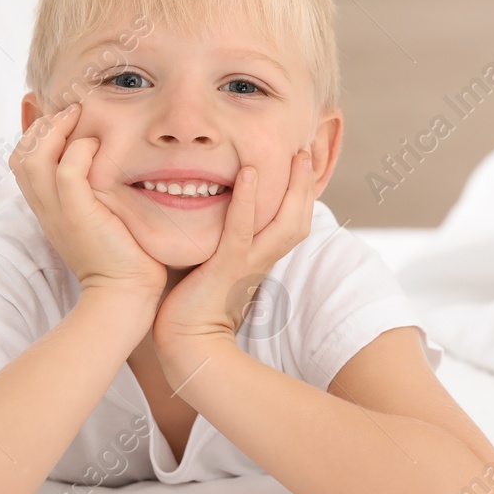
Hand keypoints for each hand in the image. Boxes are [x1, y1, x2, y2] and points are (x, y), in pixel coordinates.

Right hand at [8, 103, 164, 311]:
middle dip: (42, 125)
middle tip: (71, 109)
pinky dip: (79, 151)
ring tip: (79, 114)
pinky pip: (67, 172)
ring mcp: (59, 212)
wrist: (125, 292)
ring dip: (56, 130)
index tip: (63, 117)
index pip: (22, 160)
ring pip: (35, 158)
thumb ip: (93, 188)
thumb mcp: (100, 214)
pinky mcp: (79, 215)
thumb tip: (101, 156)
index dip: (35, 133)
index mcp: (47, 207)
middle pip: (21, 155)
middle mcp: (45, 208)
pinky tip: (97, 144)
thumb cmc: (122, 253)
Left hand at [152, 149, 316, 349]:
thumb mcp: (214, 264)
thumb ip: (219, 240)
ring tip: (296, 155)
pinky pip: (241, 230)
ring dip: (294, 186)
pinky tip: (248, 172)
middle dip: (307, 184)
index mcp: (261, 258)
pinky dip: (246, 200)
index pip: (292, 221)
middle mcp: (261, 259)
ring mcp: (247, 263)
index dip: (303, 193)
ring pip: (284, 222)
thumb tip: (212, 211)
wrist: (186, 344)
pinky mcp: (226, 267)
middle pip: (299, 218)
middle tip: (307, 149)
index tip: (303, 163)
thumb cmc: (191, 303)